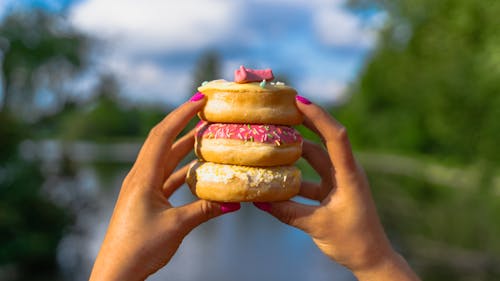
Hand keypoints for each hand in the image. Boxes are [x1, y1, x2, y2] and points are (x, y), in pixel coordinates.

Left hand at [89, 93, 239, 280]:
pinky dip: (183, 169)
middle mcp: (140, 176)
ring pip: (166, 158)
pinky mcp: (146, 199)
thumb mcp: (177, 226)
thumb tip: (234, 201)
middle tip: (204, 110)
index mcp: (143, 177)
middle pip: (163, 140)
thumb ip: (206, 210)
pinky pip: (167, 176)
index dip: (181, 114)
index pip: (162, 134)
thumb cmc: (140, 248)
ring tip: (205, 134)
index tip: (199, 99)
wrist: (117, 272)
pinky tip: (199, 169)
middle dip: (183, 122)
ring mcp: (142, 187)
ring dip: (184, 146)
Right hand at [255, 96, 419, 280]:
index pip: (336, 136)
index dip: (318, 116)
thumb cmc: (353, 242)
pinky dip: (295, 175)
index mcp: (349, 175)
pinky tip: (276, 177)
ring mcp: (339, 181)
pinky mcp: (333, 191)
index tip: (298, 101)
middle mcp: (345, 172)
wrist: (372, 259)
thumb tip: (258, 200)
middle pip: (324, 139)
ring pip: (315, 158)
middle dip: (304, 122)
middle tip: (282, 109)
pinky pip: (311, 177)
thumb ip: (287, 212)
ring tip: (274, 139)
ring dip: (296, 150)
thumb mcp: (317, 226)